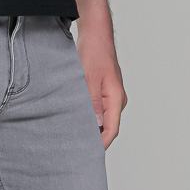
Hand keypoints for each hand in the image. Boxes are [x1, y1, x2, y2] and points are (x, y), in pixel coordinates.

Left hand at [75, 21, 127, 148]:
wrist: (96, 34)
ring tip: (72, 135)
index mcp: (116, 98)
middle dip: (93, 138)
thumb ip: (92, 102)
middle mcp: (116, 100)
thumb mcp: (88, 77)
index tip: (87, 154)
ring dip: (89, 126)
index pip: (111, 130)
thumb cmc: (94, 52)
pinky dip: (88, 116)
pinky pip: (98, 109)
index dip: (100, 144)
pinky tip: (74, 117)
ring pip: (102, 118)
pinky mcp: (104, 92)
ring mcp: (111, 96)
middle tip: (75, 149)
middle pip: (108, 127)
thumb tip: (96, 124)